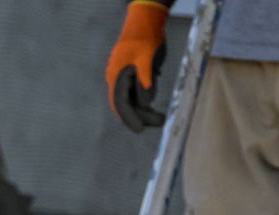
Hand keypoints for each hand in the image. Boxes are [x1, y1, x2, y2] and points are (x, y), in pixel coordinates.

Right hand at [106, 1, 168, 131]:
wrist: (147, 19)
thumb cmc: (145, 36)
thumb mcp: (146, 59)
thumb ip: (145, 82)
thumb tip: (145, 104)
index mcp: (117, 76)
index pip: (121, 103)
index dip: (130, 118)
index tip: (140, 130)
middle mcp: (118, 79)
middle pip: (126, 104)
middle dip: (140, 116)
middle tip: (159, 123)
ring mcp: (126, 77)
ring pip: (133, 99)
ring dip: (145, 110)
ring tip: (161, 118)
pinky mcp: (135, 74)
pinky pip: (138, 92)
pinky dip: (146, 100)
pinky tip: (155, 105)